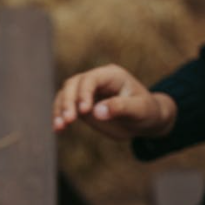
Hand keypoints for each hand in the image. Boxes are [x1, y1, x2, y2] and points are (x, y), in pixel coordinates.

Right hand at [52, 64, 176, 139]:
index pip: (90, 79)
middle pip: (73, 84)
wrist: (145, 121)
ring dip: (59, 110)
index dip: (84, 93)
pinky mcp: (81, 105)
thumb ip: (120, 108)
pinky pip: (65, 107)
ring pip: (65, 94)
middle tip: (69, 121)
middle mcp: (96, 80)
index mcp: (111, 75)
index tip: (83, 111)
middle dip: (68, 101)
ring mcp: (86, 92)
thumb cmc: (146, 112)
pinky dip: (59, 117)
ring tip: (59, 127)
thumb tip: (96, 111)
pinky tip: (57, 129)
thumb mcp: (139, 110)